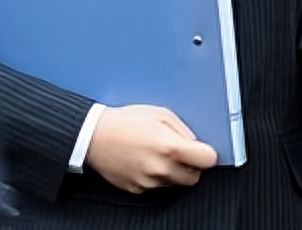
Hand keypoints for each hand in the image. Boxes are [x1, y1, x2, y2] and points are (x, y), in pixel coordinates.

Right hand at [84, 105, 217, 193]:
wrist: (93, 136)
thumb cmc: (126, 121)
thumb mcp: (161, 114)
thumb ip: (183, 130)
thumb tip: (195, 142)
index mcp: (170, 148)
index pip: (207, 161)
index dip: (208, 155)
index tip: (203, 151)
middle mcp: (160, 169)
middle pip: (193, 178)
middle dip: (192, 167)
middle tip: (181, 154)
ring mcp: (148, 181)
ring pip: (174, 183)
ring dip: (173, 172)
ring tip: (158, 155)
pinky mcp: (136, 189)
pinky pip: (155, 186)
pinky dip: (155, 177)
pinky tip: (145, 161)